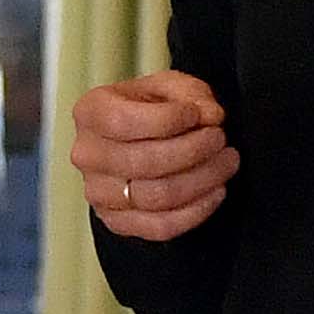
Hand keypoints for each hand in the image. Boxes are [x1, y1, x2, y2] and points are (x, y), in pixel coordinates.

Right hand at [73, 72, 236, 241]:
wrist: (135, 140)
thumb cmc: (149, 110)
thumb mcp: (169, 87)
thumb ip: (191, 94)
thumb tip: (210, 117)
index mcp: (91, 113)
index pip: (124, 123)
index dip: (169, 121)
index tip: (197, 115)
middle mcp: (87, 155)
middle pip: (145, 162)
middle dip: (195, 150)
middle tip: (220, 139)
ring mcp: (98, 193)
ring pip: (157, 196)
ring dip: (203, 180)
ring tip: (226, 162)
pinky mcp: (116, 221)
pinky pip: (160, 227)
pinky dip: (196, 211)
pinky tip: (215, 191)